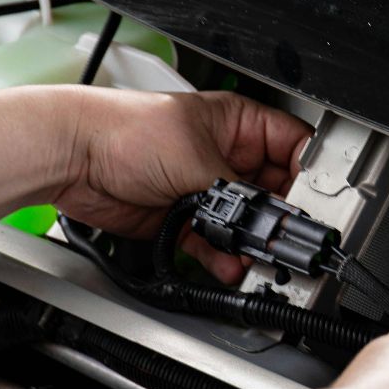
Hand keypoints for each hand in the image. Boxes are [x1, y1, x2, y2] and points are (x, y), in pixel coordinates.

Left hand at [54, 89, 312, 281]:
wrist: (74, 157)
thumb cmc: (124, 129)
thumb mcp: (197, 157)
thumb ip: (239, 193)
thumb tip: (270, 218)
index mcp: (238, 124)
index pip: (294, 148)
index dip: (308, 176)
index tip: (314, 204)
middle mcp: (227, 156)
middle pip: (274, 193)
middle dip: (279, 220)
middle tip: (285, 239)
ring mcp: (206, 189)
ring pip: (246, 224)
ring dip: (251, 244)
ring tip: (256, 257)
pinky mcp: (185, 220)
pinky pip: (216, 244)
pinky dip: (224, 258)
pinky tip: (228, 264)